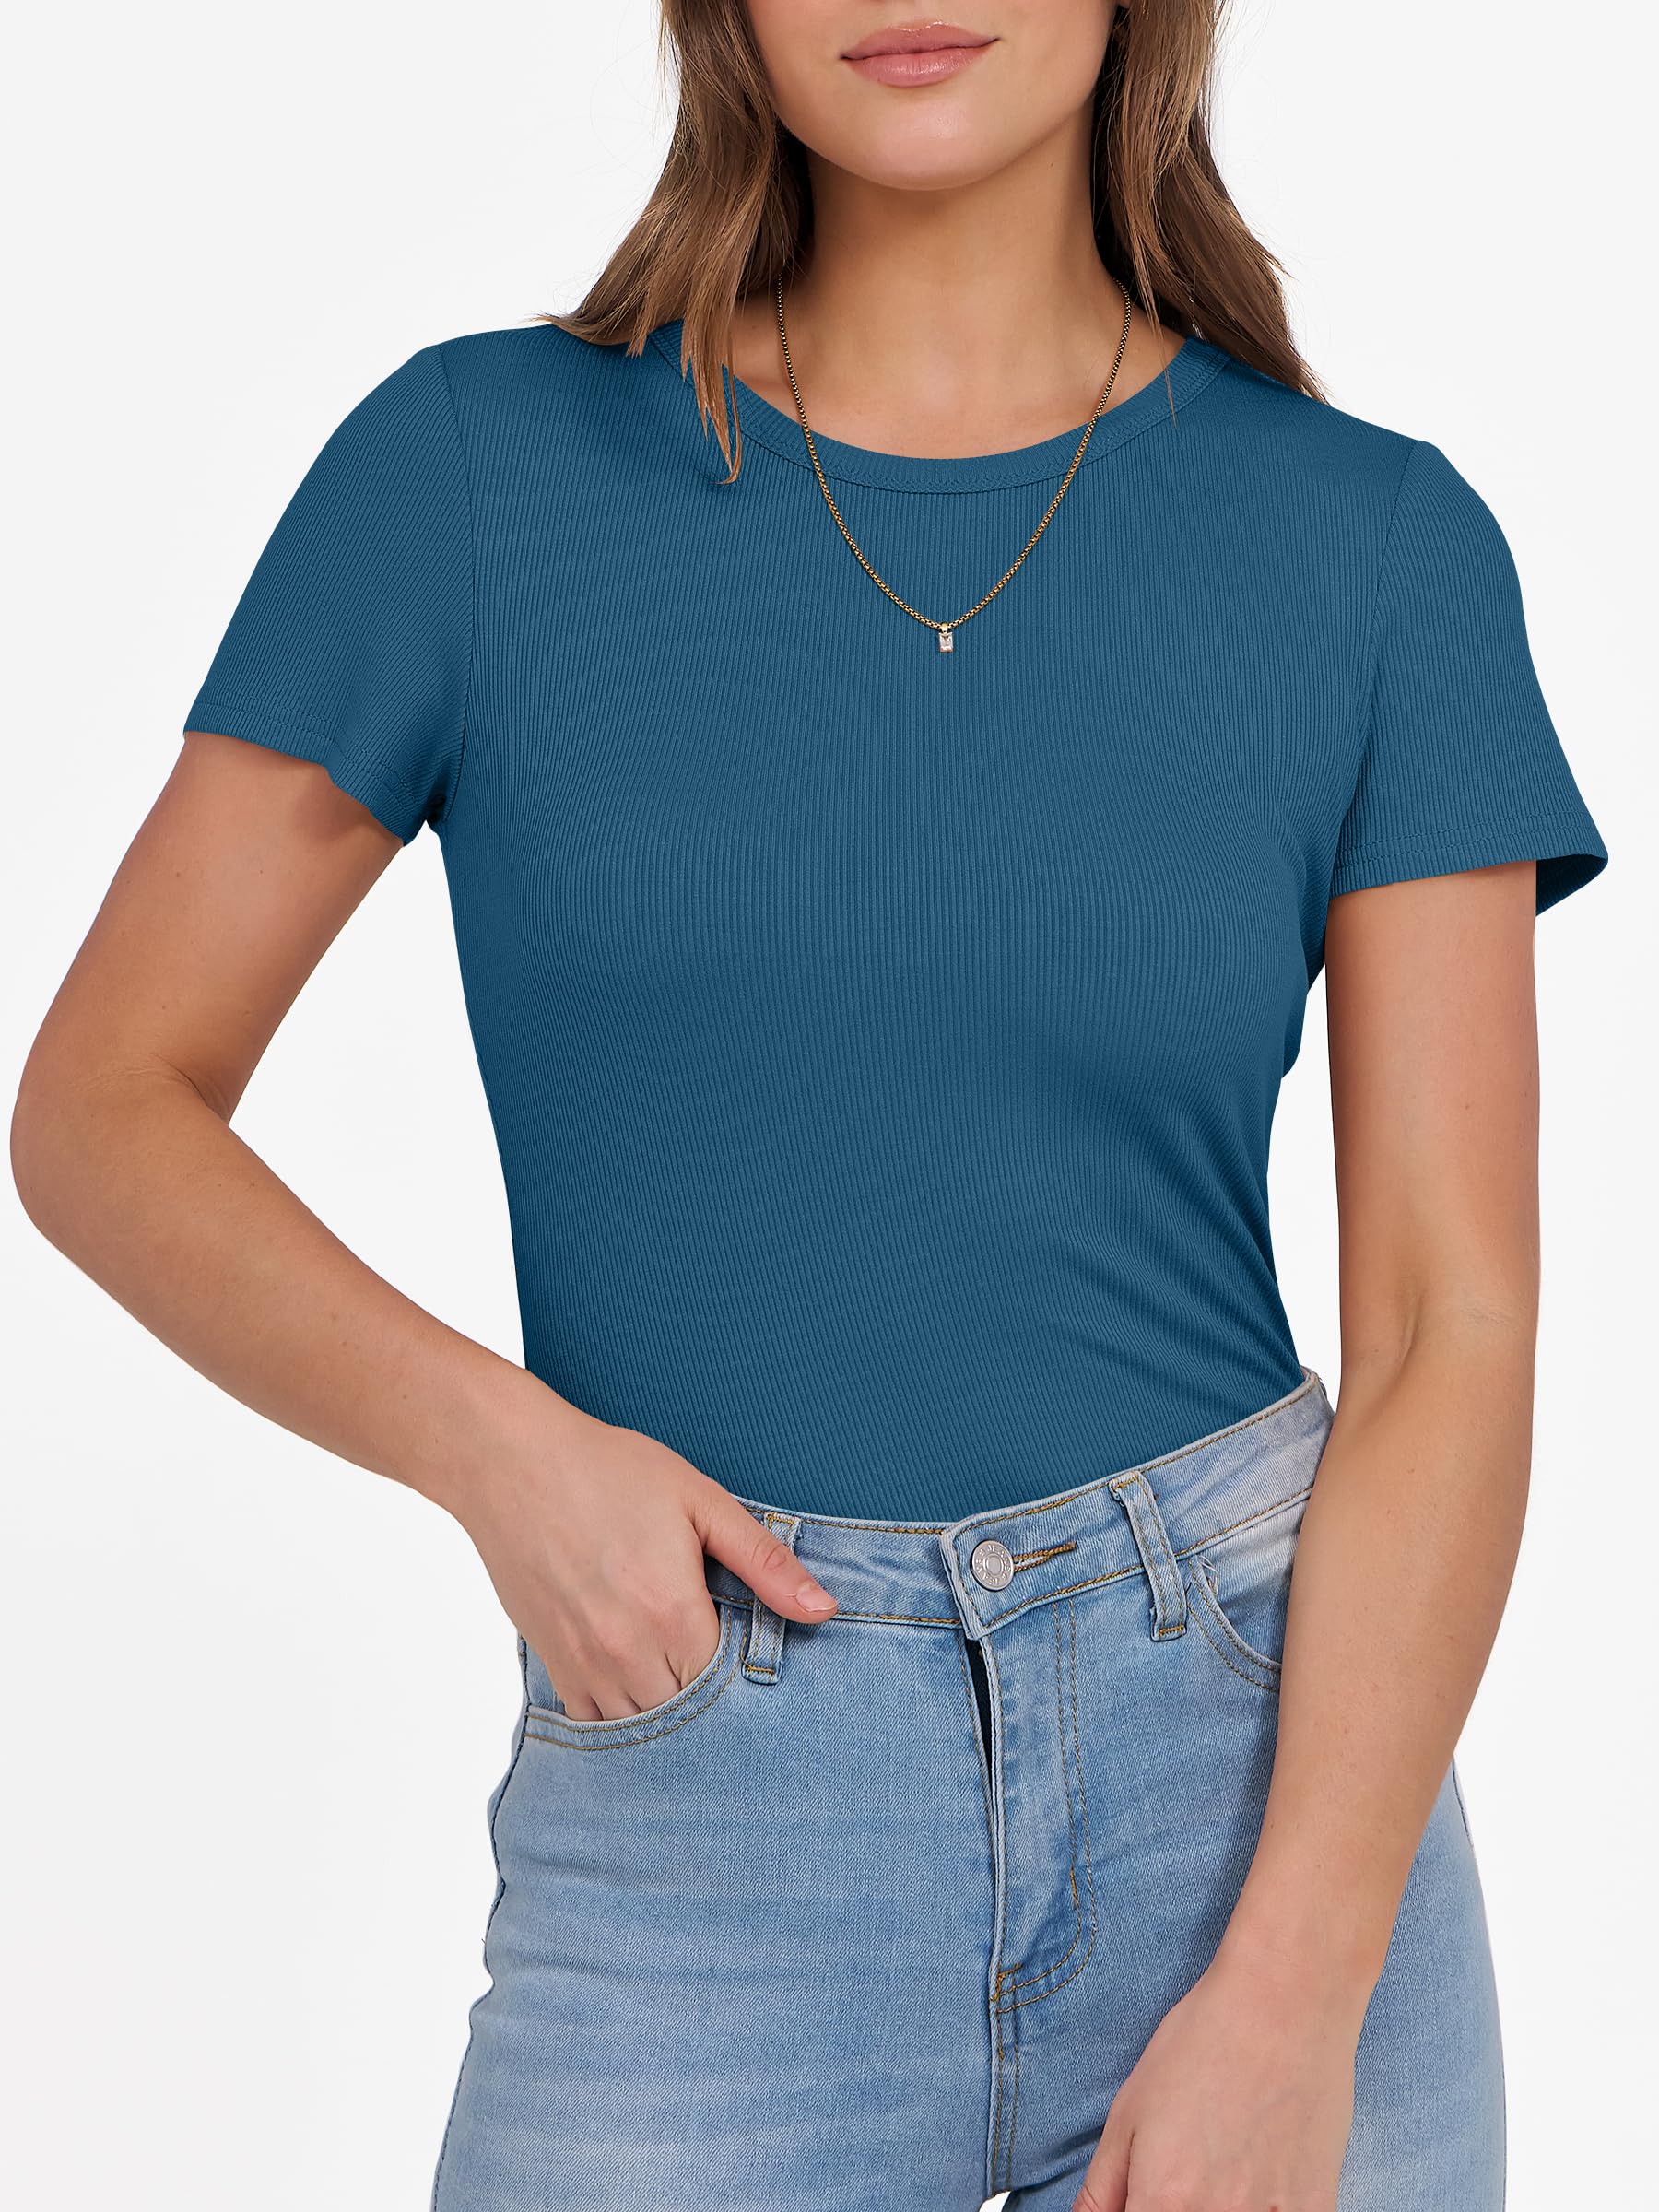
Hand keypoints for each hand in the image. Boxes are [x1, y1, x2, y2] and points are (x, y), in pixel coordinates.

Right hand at [449, 1380, 837, 1718]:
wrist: (513, 1462)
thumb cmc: (609, 1470)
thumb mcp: (699, 1501)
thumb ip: (763, 1562)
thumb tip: (822, 1609)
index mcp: (672, 1612)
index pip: (731, 1688)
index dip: (752, 1683)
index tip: (765, 1669)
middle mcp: (626, 1651)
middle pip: (689, 1717)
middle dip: (716, 1709)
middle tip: (734, 1683)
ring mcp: (583, 1662)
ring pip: (641, 1729)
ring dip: (672, 1718)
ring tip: (693, 1688)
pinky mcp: (552, 1662)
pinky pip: (593, 1723)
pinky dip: (623, 1720)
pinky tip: (644, 1692)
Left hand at [1073, 1940, 1368, 2211]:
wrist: (1283, 2002)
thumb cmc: (1202, 2043)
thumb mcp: (1129, 2111)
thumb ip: (1102, 2191)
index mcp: (1163, 2201)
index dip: (1138, 2211)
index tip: (1145, 2195)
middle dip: (1173, 2204)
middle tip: (1186, 2167)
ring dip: (1219, 2207)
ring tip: (1224, 2161)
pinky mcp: (1316, 2209)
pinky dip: (1264, 2207)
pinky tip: (1260, 2174)